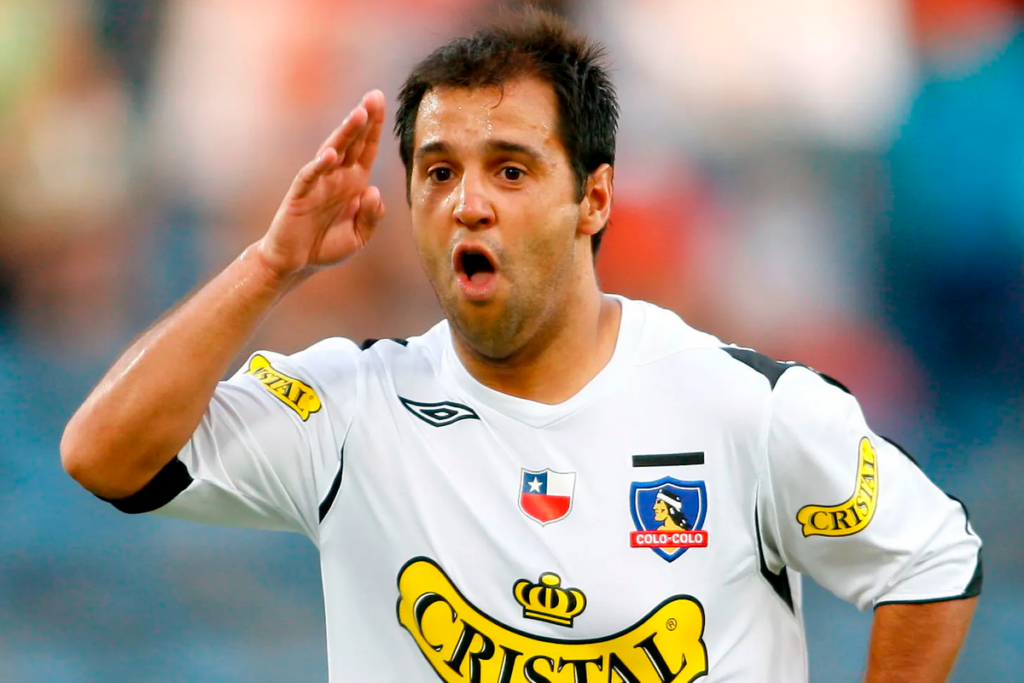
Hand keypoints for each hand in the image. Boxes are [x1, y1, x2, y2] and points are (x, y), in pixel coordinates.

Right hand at [259, 90, 386, 278]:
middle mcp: (337, 177)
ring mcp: (318, 183)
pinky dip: (319, 165)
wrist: (297, 263)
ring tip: (358, 115)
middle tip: (374, 96)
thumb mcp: (360, 236)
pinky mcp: (300, 196)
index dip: (375, 127)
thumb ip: (372, 216)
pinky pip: (309, 177)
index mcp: (353, 182)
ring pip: (332, 152)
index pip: (367, 149)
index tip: (382, 102)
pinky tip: (330, 154)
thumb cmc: (327, 245)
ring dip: (344, 134)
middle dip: (363, 120)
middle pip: (352, 143)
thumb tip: (374, 190)